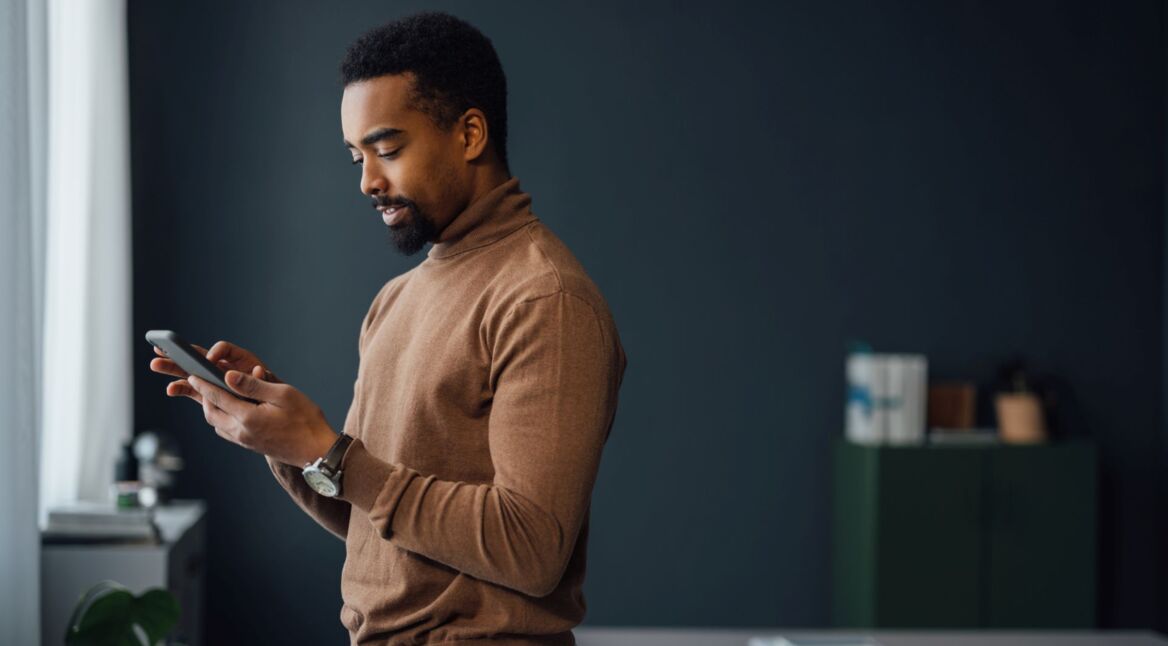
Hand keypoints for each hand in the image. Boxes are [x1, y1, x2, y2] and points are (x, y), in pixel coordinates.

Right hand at [149, 340, 281, 400]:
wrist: (273, 413)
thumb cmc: (272, 396)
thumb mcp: (270, 384)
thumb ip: (261, 379)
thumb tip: (256, 371)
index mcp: (239, 360)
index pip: (224, 350)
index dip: (216, 352)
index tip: (210, 359)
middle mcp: (224, 367)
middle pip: (199, 357)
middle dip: (181, 353)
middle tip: (162, 348)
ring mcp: (215, 381)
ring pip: (191, 372)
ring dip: (174, 368)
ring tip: (155, 364)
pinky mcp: (209, 394)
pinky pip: (192, 390)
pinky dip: (180, 389)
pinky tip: (169, 390)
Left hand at [184, 370, 336, 467]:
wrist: (317, 451)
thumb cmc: (305, 420)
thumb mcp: (283, 395)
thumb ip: (254, 385)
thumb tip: (229, 376)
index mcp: (247, 417)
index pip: (217, 397)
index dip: (203, 384)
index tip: (193, 374)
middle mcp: (241, 431)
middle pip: (211, 413)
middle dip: (204, 397)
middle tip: (202, 383)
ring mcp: (245, 441)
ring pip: (217, 424)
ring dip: (212, 409)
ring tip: (215, 396)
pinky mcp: (250, 446)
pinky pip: (227, 431)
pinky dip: (222, 419)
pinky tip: (231, 412)